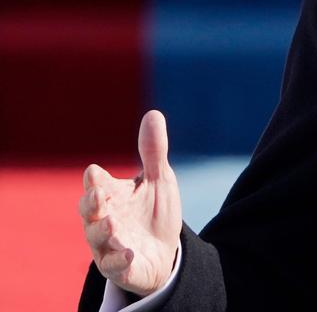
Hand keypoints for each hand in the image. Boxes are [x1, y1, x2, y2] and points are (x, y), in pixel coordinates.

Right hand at [79, 110, 182, 296]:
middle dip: (92, 203)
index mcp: (110, 195)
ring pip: (97, 238)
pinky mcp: (119, 267)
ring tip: (114, 224)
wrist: (164, 251)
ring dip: (103, 231)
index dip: (95, 180)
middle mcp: (103, 219)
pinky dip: (119, 260)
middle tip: (100, 196)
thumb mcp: (158, 179)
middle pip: (88, 210)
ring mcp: (108, 244)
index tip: (96, 173)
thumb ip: (153, 151)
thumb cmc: (154, 212)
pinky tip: (130, 252)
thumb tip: (153, 113)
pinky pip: (114, 266)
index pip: (95, 184)